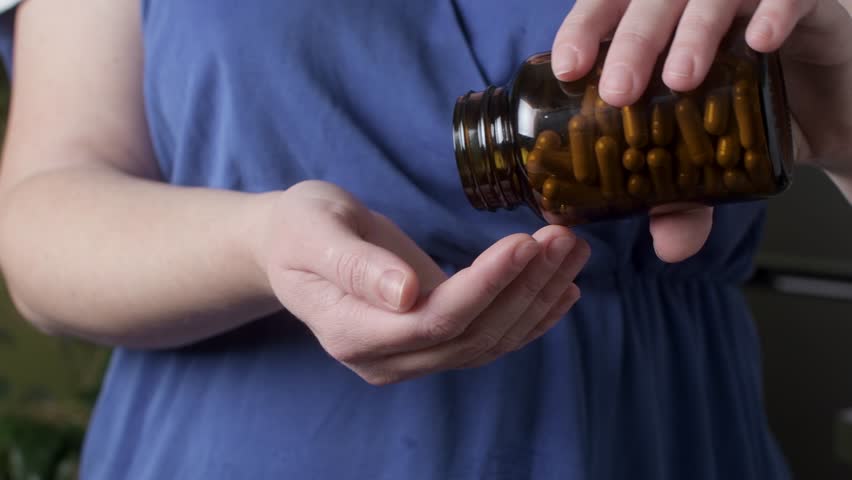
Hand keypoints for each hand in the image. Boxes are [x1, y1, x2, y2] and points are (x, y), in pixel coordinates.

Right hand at [254, 181, 589, 384]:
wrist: (292, 247)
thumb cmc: (299, 229)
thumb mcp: (314, 231)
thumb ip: (354, 265)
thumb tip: (405, 294)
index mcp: (352, 332)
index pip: (435, 320)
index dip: (486, 287)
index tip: (526, 243)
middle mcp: (386, 358)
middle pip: (472, 334)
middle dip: (525, 286)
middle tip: (563, 237)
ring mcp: (410, 357)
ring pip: (489, 339)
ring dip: (538, 297)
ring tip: (573, 250)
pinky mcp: (432, 342)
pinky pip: (488, 339)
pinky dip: (531, 317)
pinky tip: (564, 291)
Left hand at [551, 0, 851, 260]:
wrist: (839, 119)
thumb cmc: (762, 126)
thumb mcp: (715, 166)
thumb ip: (689, 200)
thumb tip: (668, 248)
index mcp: (666, 32)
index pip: (613, 8)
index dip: (586, 28)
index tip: (568, 69)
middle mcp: (703, 8)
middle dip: (633, 40)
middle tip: (620, 91)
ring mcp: (754, 1)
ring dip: (694, 30)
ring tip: (681, 79)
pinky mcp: (813, 4)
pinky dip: (775, 10)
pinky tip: (761, 43)